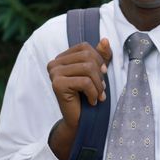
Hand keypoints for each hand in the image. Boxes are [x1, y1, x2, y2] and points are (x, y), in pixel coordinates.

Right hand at [47, 38, 111, 158]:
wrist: (79, 120)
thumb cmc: (88, 93)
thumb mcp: (97, 71)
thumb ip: (101, 55)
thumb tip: (105, 39)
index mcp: (62, 57)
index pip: (84, 47)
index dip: (98, 58)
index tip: (104, 72)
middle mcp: (54, 63)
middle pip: (87, 57)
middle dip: (99, 73)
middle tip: (102, 87)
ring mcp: (54, 73)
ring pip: (87, 68)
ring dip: (98, 84)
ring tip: (99, 95)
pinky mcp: (57, 85)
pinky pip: (84, 82)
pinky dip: (93, 92)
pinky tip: (93, 101)